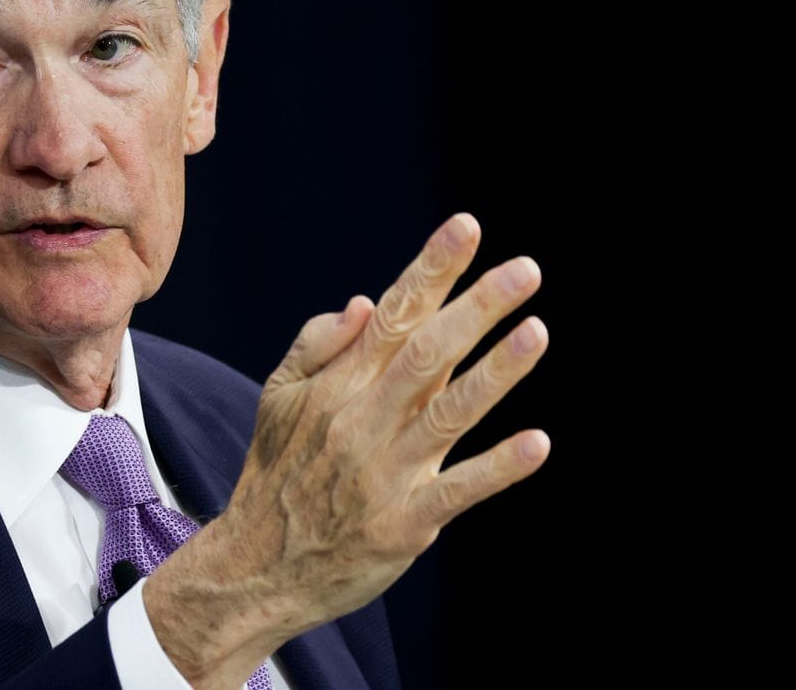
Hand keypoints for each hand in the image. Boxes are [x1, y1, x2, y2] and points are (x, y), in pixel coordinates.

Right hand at [146, 213, 549, 687]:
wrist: (258, 567)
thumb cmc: (277, 473)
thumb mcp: (277, 399)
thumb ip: (316, 345)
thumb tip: (361, 301)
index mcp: (336, 385)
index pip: (391, 314)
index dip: (431, 270)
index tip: (467, 228)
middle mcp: (361, 419)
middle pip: (425, 352)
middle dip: (476, 307)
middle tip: (526, 270)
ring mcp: (384, 472)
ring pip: (447, 412)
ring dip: (494, 372)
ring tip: (537, 332)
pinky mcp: (404, 524)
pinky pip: (457, 490)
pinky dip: (496, 467)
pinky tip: (537, 443)